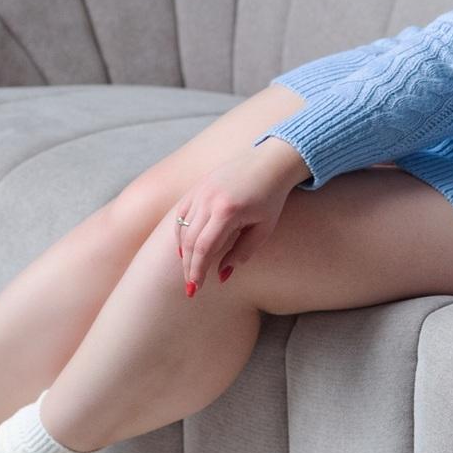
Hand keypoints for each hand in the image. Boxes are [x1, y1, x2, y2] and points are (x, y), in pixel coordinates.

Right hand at [170, 146, 297, 297]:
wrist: (270, 163)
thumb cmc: (271, 198)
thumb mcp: (263, 229)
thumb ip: (242, 253)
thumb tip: (221, 275)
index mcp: (227, 211)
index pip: (203, 248)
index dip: (197, 271)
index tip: (195, 289)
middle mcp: (208, 199)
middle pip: (189, 241)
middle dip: (189, 267)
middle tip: (191, 286)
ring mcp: (200, 191)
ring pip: (182, 227)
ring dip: (184, 252)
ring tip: (189, 270)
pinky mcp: (198, 186)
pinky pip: (181, 213)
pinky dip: (180, 231)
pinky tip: (184, 247)